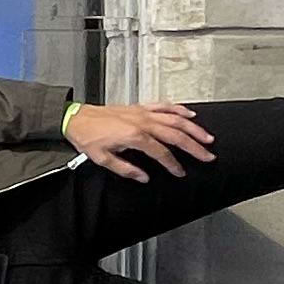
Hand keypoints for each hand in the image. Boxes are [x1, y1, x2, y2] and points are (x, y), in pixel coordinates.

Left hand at [65, 98, 215, 181]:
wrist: (76, 118)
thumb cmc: (87, 137)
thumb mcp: (102, 159)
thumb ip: (126, 169)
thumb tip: (144, 178)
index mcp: (134, 136)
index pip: (161, 153)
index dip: (173, 164)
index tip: (180, 172)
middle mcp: (142, 122)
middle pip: (175, 135)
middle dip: (194, 147)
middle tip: (208, 156)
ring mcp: (142, 112)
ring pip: (175, 119)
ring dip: (193, 128)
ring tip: (207, 138)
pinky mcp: (139, 107)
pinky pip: (163, 105)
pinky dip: (178, 109)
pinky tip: (190, 114)